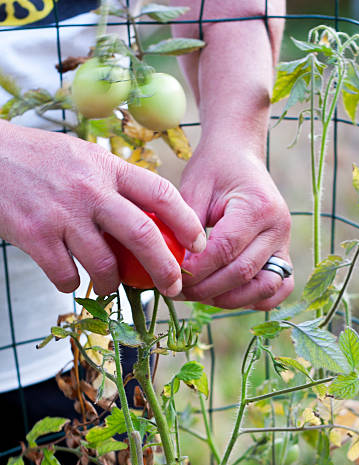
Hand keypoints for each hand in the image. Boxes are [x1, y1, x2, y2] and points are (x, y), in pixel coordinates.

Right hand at [0, 120, 205, 295]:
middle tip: (173, 287)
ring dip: (113, 284)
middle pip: (142, 236)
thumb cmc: (42, 160)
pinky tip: (70, 277)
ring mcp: (61, 214)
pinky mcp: (34, 236)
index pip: (161, 194)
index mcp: (107, 166)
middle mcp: (89, 189)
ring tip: (110, 285)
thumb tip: (153, 219)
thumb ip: (116, 183)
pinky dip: (73, 285)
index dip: (187, 223)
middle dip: (165, 268)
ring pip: (104, 265)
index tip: (198, 245)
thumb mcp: (85, 158)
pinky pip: (66, 277)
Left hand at [177, 138, 293, 309]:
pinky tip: (225, 295)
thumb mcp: (193, 189)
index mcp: (258, 206)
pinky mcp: (282, 254)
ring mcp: (284, 243)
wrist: (238, 155)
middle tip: (178, 291)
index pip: (225, 250)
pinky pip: (277, 289)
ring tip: (199, 296)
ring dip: (229, 299)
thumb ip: (187, 228)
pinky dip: (253, 299)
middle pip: (243, 272)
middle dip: (206, 289)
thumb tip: (173, 267)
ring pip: (263, 288)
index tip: (172, 277)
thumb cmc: (213, 168)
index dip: (197, 270)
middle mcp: (278, 227)